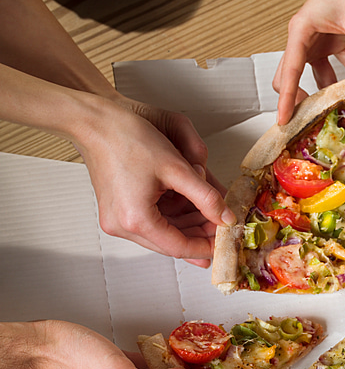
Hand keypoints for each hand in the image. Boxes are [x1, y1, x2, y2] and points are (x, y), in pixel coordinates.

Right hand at [77, 97, 234, 267]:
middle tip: (222, 225)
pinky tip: (192, 208)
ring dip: (188, 226)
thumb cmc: (128, 138)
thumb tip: (226, 218)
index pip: (179, 246)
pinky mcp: (117, 211)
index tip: (225, 241)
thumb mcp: (177, 168)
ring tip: (212, 214)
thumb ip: (207, 197)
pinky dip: (173, 217)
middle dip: (199, 235)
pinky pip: (151, 222)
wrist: (95, 122)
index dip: (206, 246)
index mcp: (136, 219)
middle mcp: (122, 225)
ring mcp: (117, 219)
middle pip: (170, 243)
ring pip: (162, 233)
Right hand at [273, 0, 344, 124]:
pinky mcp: (332, 42)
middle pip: (290, 77)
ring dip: (326, 91)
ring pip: (314, 75)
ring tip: (336, 110)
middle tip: (309, 120)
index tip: (282, 121)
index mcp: (300, 32)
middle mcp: (304, 39)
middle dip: (299, 98)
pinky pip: (335, 67)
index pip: (288, 72)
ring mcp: (318, 42)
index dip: (285, 99)